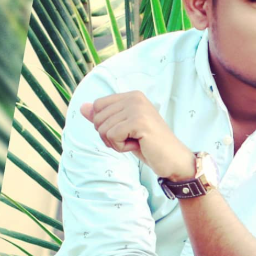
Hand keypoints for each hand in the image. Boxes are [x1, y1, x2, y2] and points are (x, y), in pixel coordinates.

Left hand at [80, 91, 194, 179]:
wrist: (173, 159)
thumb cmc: (149, 145)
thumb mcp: (123, 129)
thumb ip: (104, 117)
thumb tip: (82, 107)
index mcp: (132, 95)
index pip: (97, 106)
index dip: (105, 125)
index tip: (125, 132)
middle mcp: (135, 97)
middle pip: (98, 118)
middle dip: (109, 136)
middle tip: (132, 139)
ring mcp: (138, 108)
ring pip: (103, 129)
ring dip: (116, 143)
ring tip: (136, 142)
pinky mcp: (139, 121)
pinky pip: (112, 136)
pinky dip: (121, 147)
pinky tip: (138, 145)